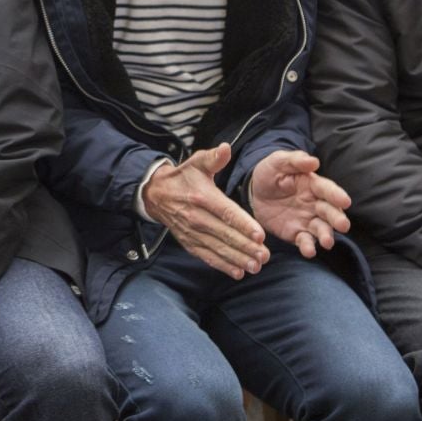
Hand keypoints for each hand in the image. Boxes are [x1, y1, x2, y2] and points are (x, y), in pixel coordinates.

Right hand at [141, 142, 268, 279]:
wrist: (156, 194)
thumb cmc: (183, 177)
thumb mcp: (197, 163)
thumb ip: (214, 158)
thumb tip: (226, 149)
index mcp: (203, 196)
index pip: (226, 212)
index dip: (243, 224)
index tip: (260, 235)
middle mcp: (197, 217)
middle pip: (225, 234)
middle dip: (246, 247)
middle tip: (265, 255)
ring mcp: (192, 232)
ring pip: (218, 248)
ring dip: (238, 259)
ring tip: (256, 266)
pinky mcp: (189, 243)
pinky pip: (207, 256)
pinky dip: (222, 265)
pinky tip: (238, 272)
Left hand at [248, 150, 350, 257]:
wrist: (254, 192)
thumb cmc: (270, 173)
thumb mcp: (278, 162)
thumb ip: (295, 160)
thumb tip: (314, 161)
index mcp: (313, 185)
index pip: (328, 190)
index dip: (336, 195)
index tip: (345, 201)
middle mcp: (315, 204)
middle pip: (330, 212)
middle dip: (337, 218)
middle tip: (343, 225)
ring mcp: (307, 220)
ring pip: (321, 229)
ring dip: (326, 235)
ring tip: (327, 242)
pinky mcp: (296, 233)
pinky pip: (304, 240)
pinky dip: (308, 246)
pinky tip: (308, 251)